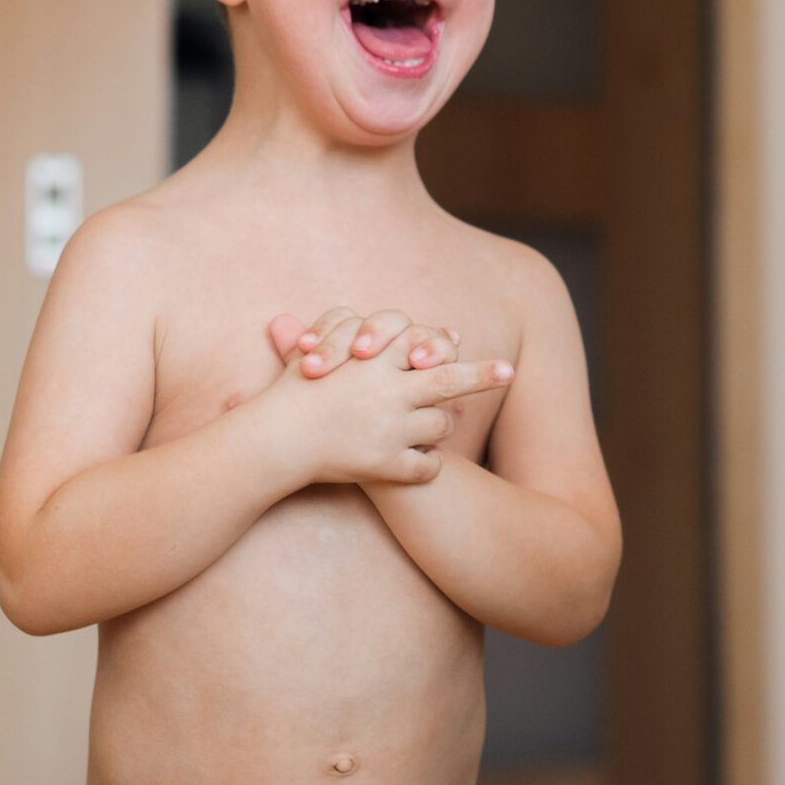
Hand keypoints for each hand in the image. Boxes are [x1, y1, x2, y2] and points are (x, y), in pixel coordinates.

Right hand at [258, 316, 508, 484]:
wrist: (273, 441)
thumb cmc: (296, 391)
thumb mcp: (322, 347)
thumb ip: (353, 326)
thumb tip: (366, 316)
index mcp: (374, 361)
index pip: (425, 344)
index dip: (449, 347)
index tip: (468, 344)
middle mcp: (388, 393)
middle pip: (449, 381)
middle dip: (484, 375)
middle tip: (510, 371)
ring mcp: (389, 430)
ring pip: (440, 426)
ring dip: (439, 426)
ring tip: (422, 427)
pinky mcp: (384, 465)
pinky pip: (426, 467)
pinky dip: (427, 464)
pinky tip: (416, 460)